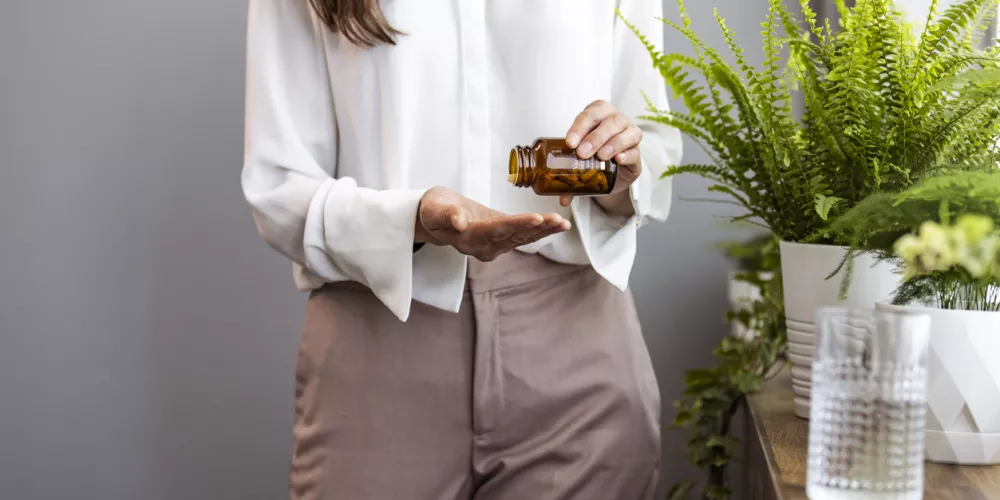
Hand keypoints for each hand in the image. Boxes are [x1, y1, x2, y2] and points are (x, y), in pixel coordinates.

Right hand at [415, 187, 570, 261]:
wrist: (436, 217)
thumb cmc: (434, 208)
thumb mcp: (434, 208)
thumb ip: (446, 215)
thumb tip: (459, 221)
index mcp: (468, 237)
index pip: (496, 230)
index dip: (517, 224)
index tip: (536, 218)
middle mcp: (483, 246)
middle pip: (514, 236)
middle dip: (538, 228)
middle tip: (558, 220)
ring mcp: (494, 246)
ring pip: (523, 238)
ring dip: (544, 231)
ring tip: (563, 223)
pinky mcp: (502, 240)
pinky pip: (524, 236)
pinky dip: (542, 230)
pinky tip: (558, 225)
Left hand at [562, 100, 641, 215]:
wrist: (608, 175)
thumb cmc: (591, 159)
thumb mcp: (577, 161)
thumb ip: (568, 175)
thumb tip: (562, 199)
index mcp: (599, 115)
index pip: (591, 113)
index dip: (580, 126)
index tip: (570, 143)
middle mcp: (617, 121)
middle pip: (612, 120)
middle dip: (596, 136)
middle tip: (582, 153)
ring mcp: (630, 136)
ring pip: (628, 132)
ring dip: (613, 144)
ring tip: (600, 157)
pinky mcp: (637, 155)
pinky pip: (636, 152)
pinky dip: (627, 155)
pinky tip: (618, 160)